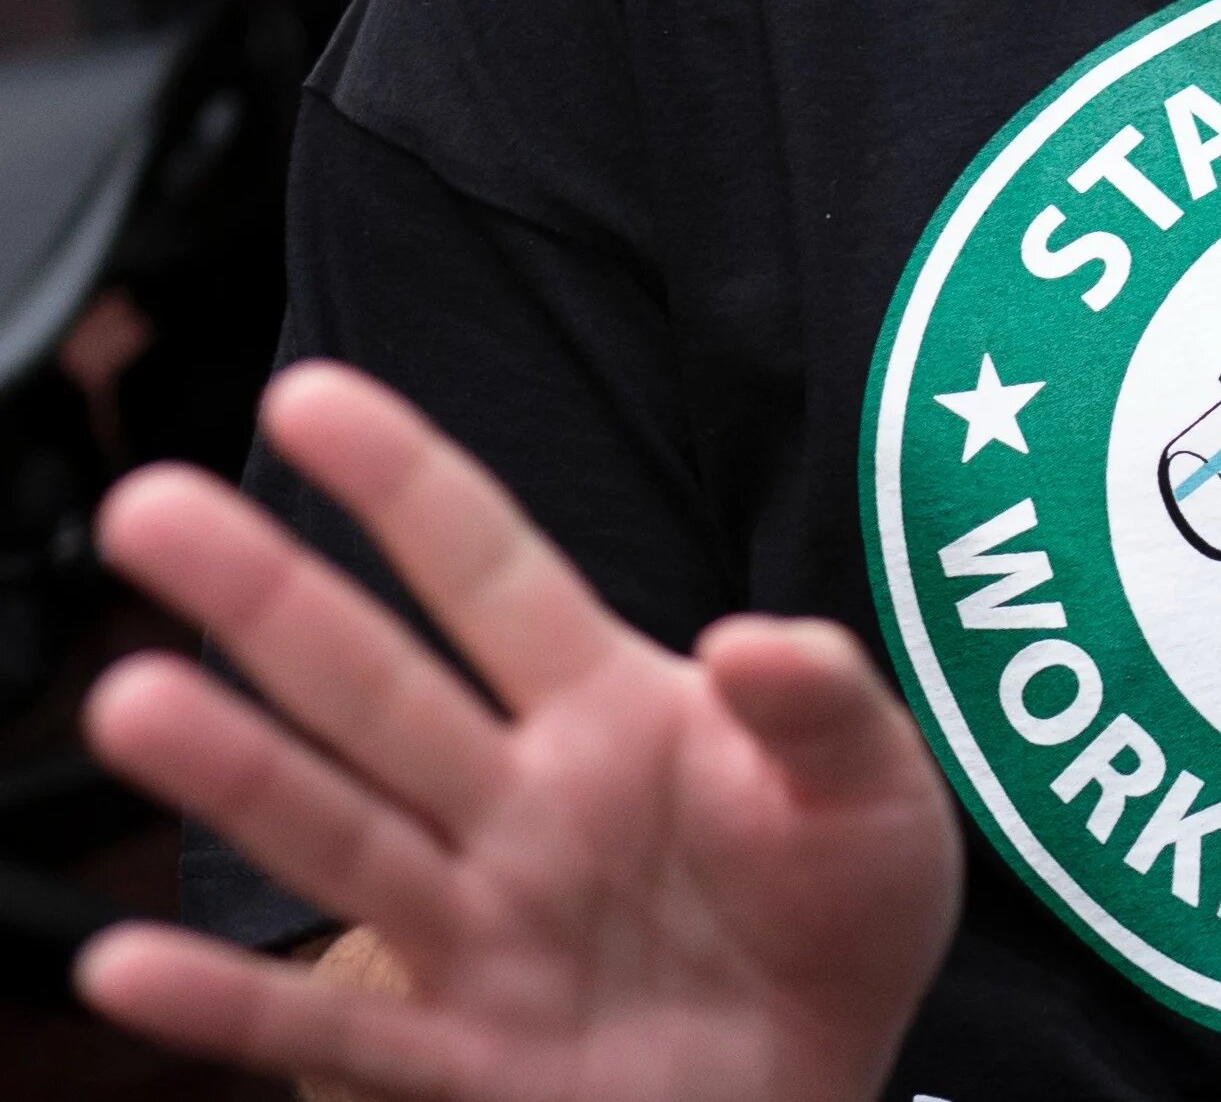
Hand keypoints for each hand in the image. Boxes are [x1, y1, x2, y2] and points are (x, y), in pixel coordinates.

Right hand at [73, 362, 962, 1101]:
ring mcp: (486, 929)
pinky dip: (235, 1012)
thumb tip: (755, 641)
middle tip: (154, 510)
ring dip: (239, 774)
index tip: (313, 400)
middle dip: (273, 601)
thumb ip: (828, 706)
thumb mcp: (878, 790)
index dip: (409, 488)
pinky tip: (129, 966)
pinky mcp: (469, 1058)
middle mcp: (520, 804)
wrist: (830, 1065)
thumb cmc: (841, 905)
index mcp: (609, 711)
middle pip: (380, 688)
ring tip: (131, 703)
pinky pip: (341, 1039)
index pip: (495, 575)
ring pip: (345, 836)